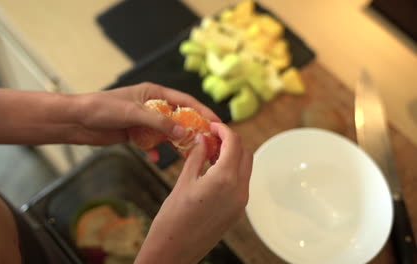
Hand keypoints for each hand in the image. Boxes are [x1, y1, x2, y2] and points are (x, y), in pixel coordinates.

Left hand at [72, 82, 219, 144]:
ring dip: (174, 143)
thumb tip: (184, 133)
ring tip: (187, 155)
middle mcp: (151, 104)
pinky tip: (155, 159)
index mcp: (153, 92)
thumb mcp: (133, 113)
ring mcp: (143, 120)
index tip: (216, 123)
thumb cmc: (102, 109)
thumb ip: (159, 122)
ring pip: (166, 132)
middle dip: (190, 130)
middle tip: (205, 142)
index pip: (184, 100)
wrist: (77, 121)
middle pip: (178, 117)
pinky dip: (154, 151)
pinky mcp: (135, 133)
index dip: (201, 111)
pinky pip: (151, 143)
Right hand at [135, 123, 252, 263]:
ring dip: (233, 156)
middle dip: (231, 141)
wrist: (173, 251)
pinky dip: (232, 171)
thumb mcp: (184, 181)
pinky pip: (241, 183)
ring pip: (245, 168)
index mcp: (225, 179)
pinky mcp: (237, 212)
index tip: (212, 125)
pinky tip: (213, 169)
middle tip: (212, 137)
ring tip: (210, 152)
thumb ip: (197, 156)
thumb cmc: (173, 218)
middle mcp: (239, 191)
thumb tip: (203, 139)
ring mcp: (240, 203)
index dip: (224, 130)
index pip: (234, 143)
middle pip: (246, 154)